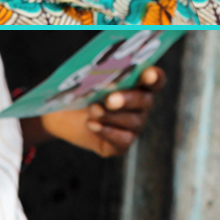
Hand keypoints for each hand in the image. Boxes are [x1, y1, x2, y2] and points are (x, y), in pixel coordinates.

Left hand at [34, 66, 166, 157]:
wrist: (64, 115)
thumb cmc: (80, 92)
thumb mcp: (88, 81)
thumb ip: (100, 75)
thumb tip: (102, 77)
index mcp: (138, 84)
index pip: (155, 79)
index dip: (154, 77)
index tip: (147, 75)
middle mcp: (141, 105)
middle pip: (145, 100)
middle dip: (127, 99)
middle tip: (109, 100)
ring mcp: (134, 126)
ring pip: (132, 121)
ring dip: (110, 116)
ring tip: (93, 110)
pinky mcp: (122, 144)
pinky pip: (123, 139)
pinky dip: (106, 131)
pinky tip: (92, 125)